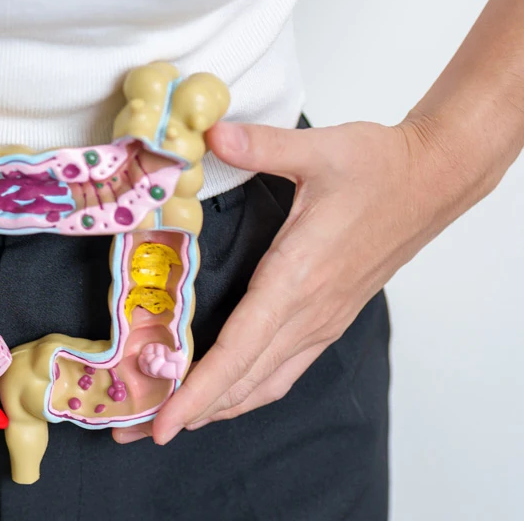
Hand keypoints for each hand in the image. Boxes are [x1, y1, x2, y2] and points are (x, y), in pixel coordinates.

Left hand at [115, 117, 466, 444]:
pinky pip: (284, 369)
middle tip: (133, 431)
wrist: (434, 180)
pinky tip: (226, 394)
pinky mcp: (329, 317)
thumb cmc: (380, 167)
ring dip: (217, 407)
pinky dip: (248, 389)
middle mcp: (309, 311)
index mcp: (298, 278)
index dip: (197, 391)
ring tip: (171, 420)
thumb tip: (209, 135)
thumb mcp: (320, 149)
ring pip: (264, 382)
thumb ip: (261, 146)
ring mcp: (322, 320)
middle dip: (188, 411)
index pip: (240, 350)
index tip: (164, 421)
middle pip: (242, 380)